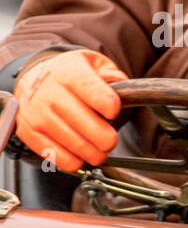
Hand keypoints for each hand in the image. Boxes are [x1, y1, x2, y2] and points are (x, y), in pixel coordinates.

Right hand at [14, 49, 126, 170]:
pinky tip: (79, 161)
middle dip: (97, 133)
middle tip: (110, 142)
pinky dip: (64, 159)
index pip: (84, 84)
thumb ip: (112, 76)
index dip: (101, 99)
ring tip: (99, 155)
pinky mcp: (26, 127)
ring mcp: (33, 108)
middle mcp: (46, 87)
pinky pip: (44, 147)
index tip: (114, 111)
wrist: (38, 78)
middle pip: (73, 113)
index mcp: (68, 69)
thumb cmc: (73, 76)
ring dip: (84, 150)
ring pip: (60, 133)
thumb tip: (122, 88)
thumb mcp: (95, 66)